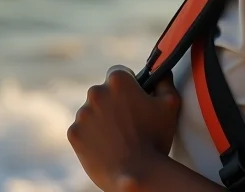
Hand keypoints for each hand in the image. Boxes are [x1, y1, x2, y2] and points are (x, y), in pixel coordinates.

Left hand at [67, 66, 180, 191]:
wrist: (136, 174)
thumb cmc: (155, 137)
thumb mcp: (170, 103)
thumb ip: (165, 80)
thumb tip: (162, 72)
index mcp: (118, 80)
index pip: (119, 72)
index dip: (129, 84)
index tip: (134, 97)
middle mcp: (96, 92)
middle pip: (104, 91)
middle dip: (113, 101)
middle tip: (128, 119)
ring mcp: (82, 114)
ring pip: (92, 110)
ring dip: (101, 117)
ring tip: (118, 135)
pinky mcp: (74, 134)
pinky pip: (82, 129)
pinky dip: (91, 135)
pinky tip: (106, 144)